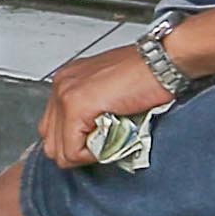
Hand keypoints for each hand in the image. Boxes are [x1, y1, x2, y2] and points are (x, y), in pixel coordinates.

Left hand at [40, 42, 180, 168]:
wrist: (164, 61)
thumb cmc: (147, 74)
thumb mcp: (111, 93)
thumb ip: (93, 112)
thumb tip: (88, 140)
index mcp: (68, 81)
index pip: (53, 128)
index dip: (76, 143)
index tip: (100, 140)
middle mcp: (61, 84)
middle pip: (51, 142)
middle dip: (77, 152)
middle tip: (105, 143)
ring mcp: (65, 94)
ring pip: (58, 150)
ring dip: (84, 154)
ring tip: (109, 140)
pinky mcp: (76, 105)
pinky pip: (73, 150)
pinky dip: (92, 155)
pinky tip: (111, 138)